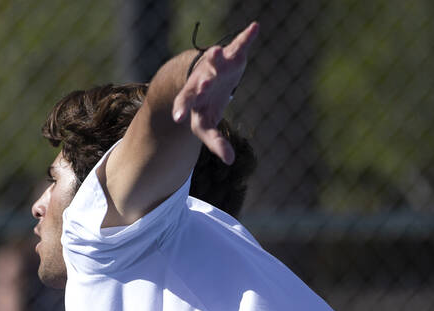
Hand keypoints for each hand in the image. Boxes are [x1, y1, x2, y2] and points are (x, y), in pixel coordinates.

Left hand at [172, 21, 259, 163]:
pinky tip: (255, 27)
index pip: (185, 104)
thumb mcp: (206, 126)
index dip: (182, 109)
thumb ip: (216, 142)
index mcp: (193, 97)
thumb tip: (230, 160)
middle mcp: (202, 79)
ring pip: (214, 60)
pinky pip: (240, 43)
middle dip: (203, 83)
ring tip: (217, 51)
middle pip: (200, 81)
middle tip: (204, 86)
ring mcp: (216, 65)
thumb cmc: (203, 106)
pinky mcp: (232, 55)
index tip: (178, 118)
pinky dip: (247, 36)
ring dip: (215, 57)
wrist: (204, 78)